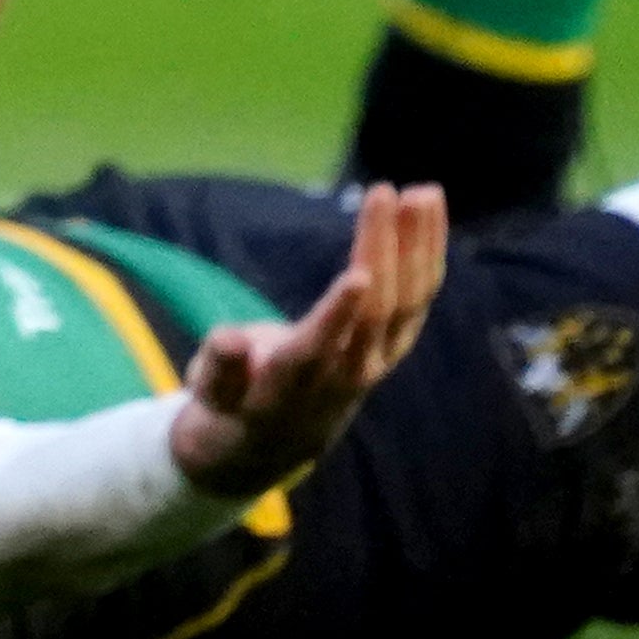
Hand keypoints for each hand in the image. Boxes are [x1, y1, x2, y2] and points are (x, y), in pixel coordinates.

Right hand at [166, 180, 443, 503]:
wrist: (274, 446)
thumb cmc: (229, 409)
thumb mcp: (210, 395)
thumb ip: (221, 367)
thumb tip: (230, 339)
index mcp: (294, 384)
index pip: (321, 349)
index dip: (340, 315)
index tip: (360, 275)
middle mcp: (346, 375)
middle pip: (376, 315)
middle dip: (383, 251)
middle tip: (384, 192)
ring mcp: (377, 362)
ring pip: (408, 305)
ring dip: (418, 248)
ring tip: (423, 193)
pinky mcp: (392, 347)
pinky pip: (418, 299)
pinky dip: (428, 255)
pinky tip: (429, 214)